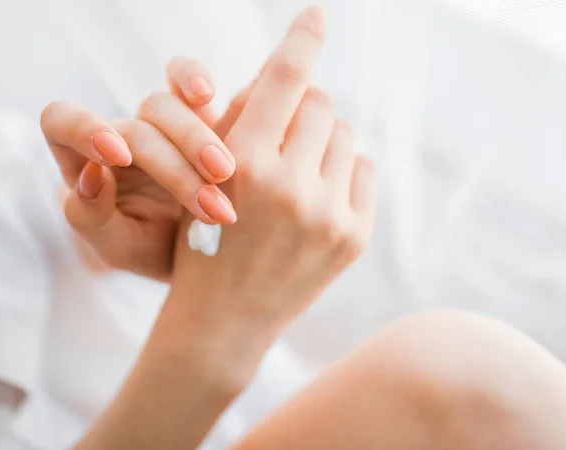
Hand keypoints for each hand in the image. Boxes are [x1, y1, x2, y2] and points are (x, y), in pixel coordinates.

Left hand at [40, 59, 236, 280]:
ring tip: (225, 176)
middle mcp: (119, 135)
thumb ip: (90, 217)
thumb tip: (90, 175)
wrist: (200, 252)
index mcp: (84, 162)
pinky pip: (187, 80)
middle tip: (210, 206)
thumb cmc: (151, 250)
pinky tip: (208, 93)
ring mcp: (158, 123)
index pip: (61, 121)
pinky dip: (193, 78)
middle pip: (136, 127)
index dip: (83, 129)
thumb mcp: (118, 247)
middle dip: (174, 167)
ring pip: (168, 107)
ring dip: (198, 141)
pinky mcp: (195, 114)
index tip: (120, 157)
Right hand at [169, 7, 375, 337]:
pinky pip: (362, 167)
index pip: (283, 79)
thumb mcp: (205, 174)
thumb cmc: (203, 238)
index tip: (317, 13)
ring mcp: (328, 214)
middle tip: (285, 132)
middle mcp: (289, 187)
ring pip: (345, 134)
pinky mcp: (354, 236)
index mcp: (242, 163)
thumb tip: (296, 75)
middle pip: (321, 101)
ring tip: (297, 171)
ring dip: (322, 140)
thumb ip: (244, 121)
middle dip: (302, 108)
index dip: (301, 39)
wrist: (224, 318)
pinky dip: (341, 169)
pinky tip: (317, 194)